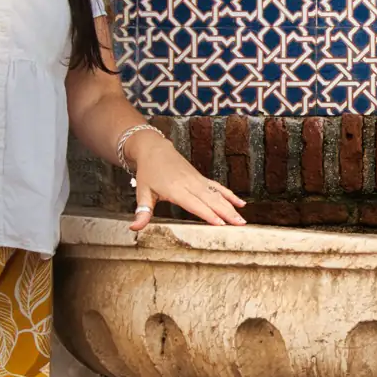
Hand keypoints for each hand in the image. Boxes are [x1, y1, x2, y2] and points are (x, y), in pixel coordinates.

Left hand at [126, 128, 246, 236]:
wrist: (154, 149)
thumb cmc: (148, 172)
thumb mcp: (142, 192)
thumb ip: (142, 211)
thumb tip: (134, 227)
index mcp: (175, 189)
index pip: (194, 204)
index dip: (208, 214)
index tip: (220, 223)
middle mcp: (190, 184)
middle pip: (211, 200)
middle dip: (226, 213)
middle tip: (239, 225)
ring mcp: (197, 180)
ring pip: (217, 195)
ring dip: (231, 207)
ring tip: (242, 219)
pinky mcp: (201, 178)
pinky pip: (217, 187)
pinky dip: (229, 195)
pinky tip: (240, 203)